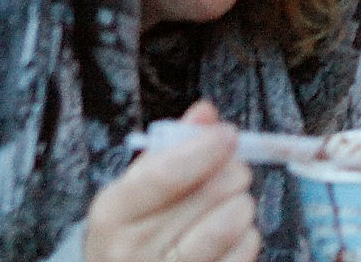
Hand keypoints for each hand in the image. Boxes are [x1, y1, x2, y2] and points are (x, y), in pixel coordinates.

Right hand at [84, 102, 260, 261]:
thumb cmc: (134, 228)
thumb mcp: (137, 186)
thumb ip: (171, 146)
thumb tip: (205, 113)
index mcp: (113, 212)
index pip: (164, 176)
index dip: (203, 150)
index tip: (227, 134)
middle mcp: (132, 249)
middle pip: (205, 196)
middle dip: (232, 173)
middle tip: (234, 169)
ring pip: (228, 226)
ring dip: (241, 204)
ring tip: (233, 201)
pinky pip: (242, 254)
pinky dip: (247, 236)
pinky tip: (235, 233)